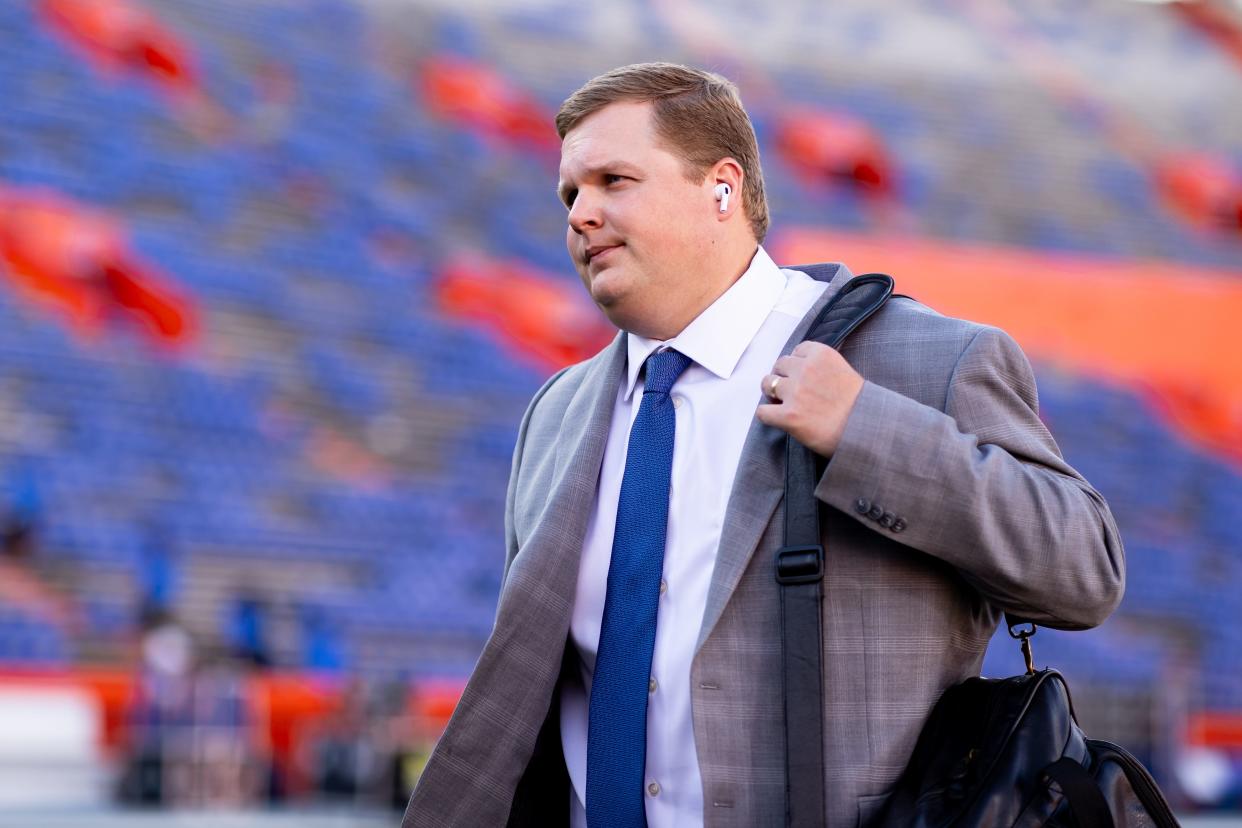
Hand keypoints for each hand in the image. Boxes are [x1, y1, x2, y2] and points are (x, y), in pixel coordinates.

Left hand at [756, 341, 863, 456]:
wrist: (867, 431)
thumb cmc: (862, 406)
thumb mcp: (845, 372)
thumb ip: (823, 367)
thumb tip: (804, 371)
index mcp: (821, 354)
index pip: (797, 350)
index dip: (797, 364)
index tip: (803, 375)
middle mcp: (805, 369)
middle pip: (779, 364)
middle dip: (783, 376)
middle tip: (791, 391)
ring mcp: (795, 392)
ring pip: (766, 384)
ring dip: (772, 393)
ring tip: (782, 404)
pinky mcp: (788, 416)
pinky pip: (762, 412)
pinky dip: (768, 415)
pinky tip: (778, 420)